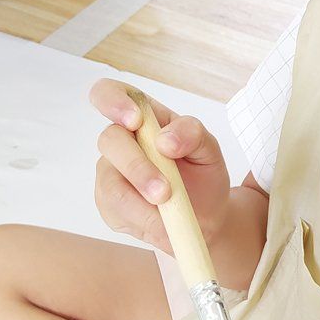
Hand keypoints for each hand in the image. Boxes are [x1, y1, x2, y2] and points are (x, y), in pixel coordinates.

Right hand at [90, 78, 230, 252]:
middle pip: (109, 141)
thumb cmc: (203, 175)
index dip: (112, 100)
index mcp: (144, 119)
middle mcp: (121, 143)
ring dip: (142, 205)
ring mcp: (111, 174)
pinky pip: (116, 213)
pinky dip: (144, 223)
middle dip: (138, 168)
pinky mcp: (110, 205)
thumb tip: (165, 140)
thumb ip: (193, 134)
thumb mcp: (210, 151)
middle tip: (165, 192)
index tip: (135, 121)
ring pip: (111, 185)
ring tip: (171, 216)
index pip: (110, 94)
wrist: (207, 217)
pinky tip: (164, 226)